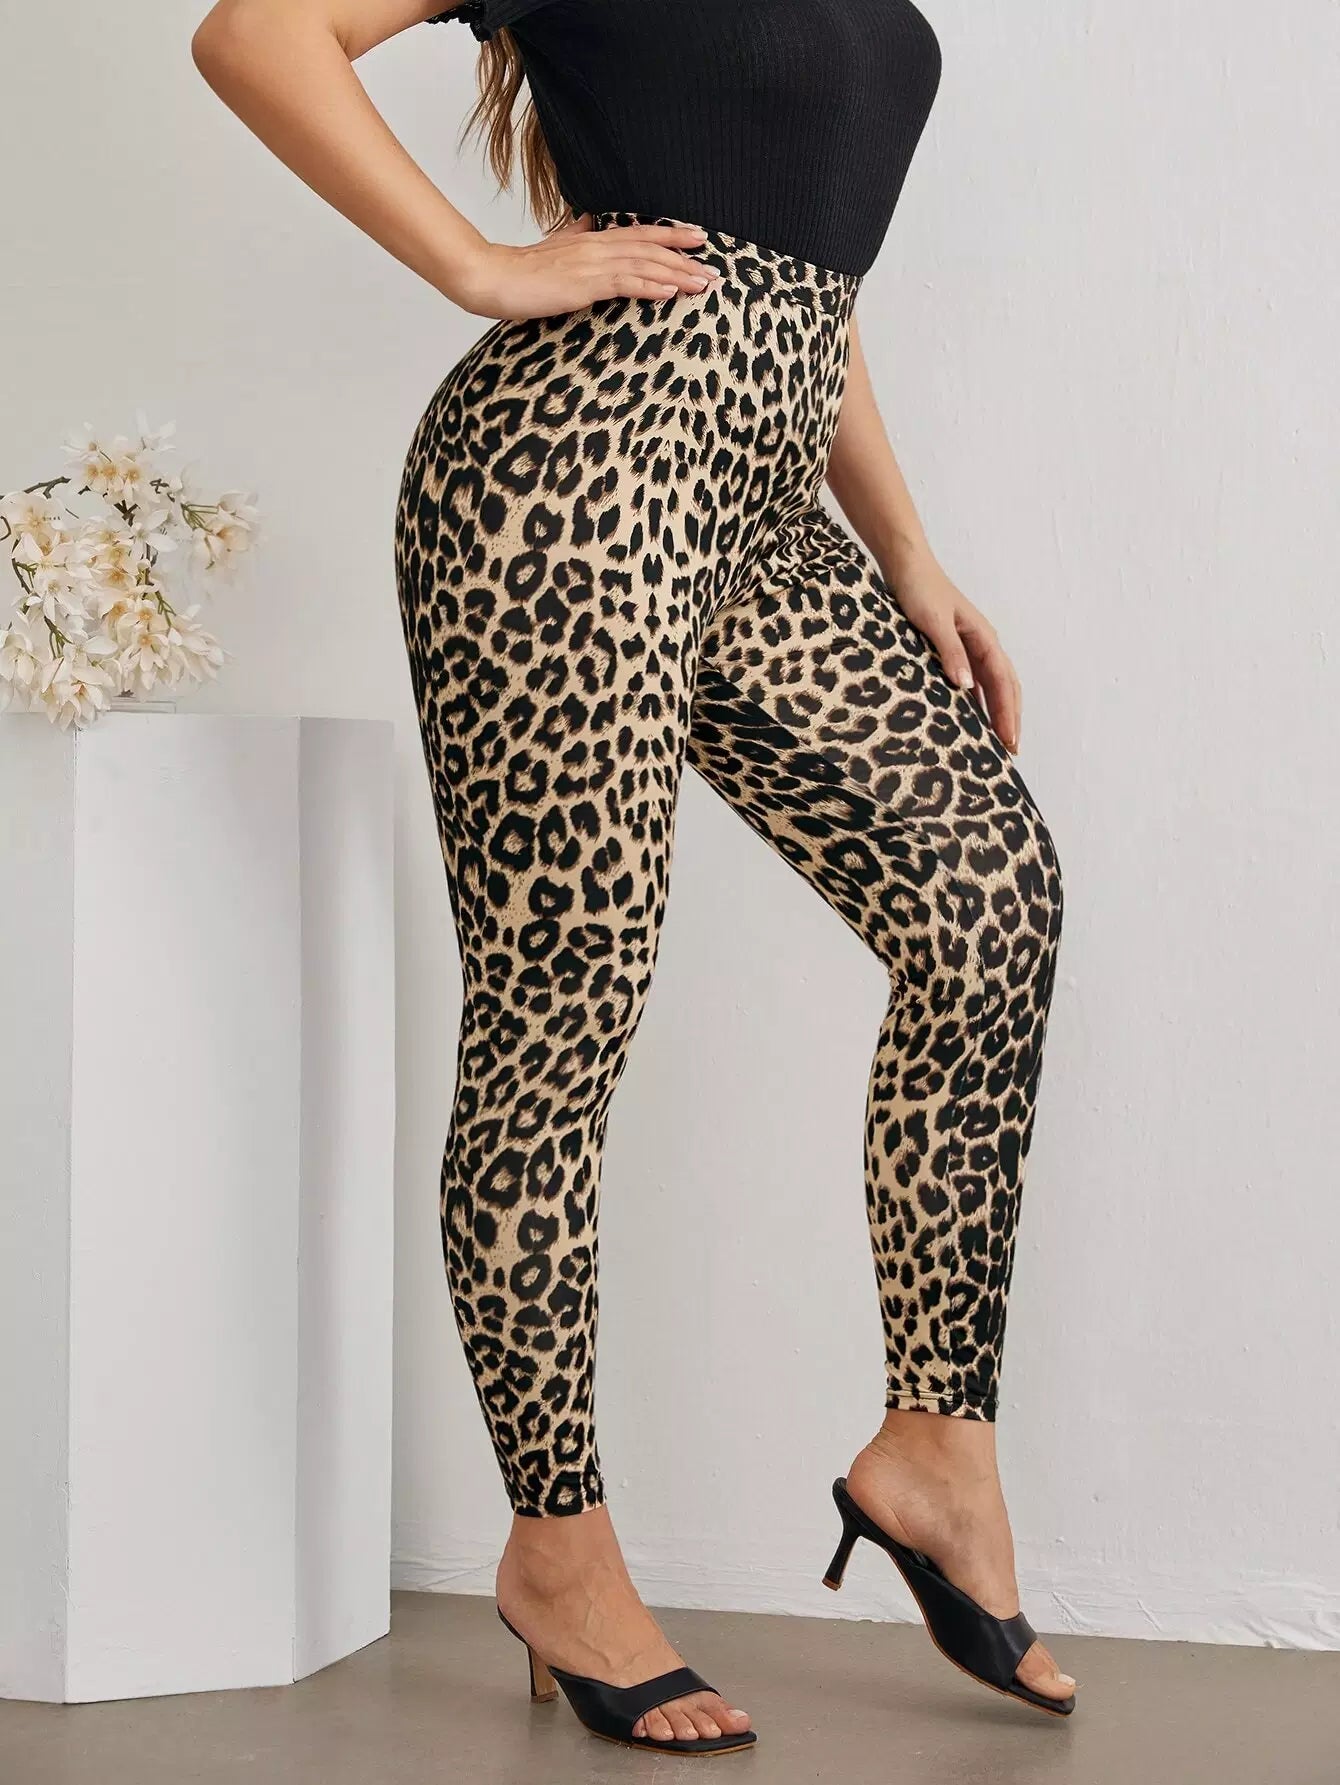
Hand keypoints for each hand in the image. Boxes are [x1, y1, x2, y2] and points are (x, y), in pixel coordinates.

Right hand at [453, 215, 721, 319]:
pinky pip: (625, 283)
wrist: (493, 277)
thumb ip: (573, 235)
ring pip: (644, 265)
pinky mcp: (584, 284)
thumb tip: (586, 221)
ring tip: (704, 284)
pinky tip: (671, 292)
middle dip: (686, 258)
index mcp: (592, 239)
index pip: (640, 233)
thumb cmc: (520, 270)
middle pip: (650, 247)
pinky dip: (651, 286)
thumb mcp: (552, 248)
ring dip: (678, 275)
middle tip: (715, 269)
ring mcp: (591, 264)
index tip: (699, 240)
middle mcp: (596, 246)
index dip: (671, 236)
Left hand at [885, 543, 1021, 753]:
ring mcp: (970, 647)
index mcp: (983, 638)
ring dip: (997, 712)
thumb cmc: (920, 590)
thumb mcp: (934, 622)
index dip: (1008, 713)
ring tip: (999, 742)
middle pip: (1006, 687)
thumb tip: (966, 685)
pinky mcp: (954, 649)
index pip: (1003, 682)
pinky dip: (978, 702)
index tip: (1010, 740)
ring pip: (992, 686)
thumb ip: (951, 652)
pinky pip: (973, 681)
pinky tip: (973, 720)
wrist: (907, 566)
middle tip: (1012, 751)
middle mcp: (982, 644)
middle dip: (1010, 718)